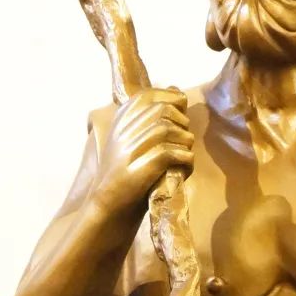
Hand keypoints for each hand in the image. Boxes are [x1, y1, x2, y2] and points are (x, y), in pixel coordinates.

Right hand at [90, 88, 194, 219]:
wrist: (109, 205)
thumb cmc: (128, 171)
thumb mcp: (133, 137)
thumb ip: (151, 116)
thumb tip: (177, 90)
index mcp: (120, 119)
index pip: (150, 95)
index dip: (172, 101)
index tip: (180, 117)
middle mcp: (123, 131)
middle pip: (163, 111)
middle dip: (182, 123)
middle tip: (184, 139)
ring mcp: (129, 149)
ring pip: (168, 130)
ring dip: (185, 142)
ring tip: (185, 154)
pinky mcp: (139, 169)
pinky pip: (171, 153)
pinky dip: (185, 159)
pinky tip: (185, 166)